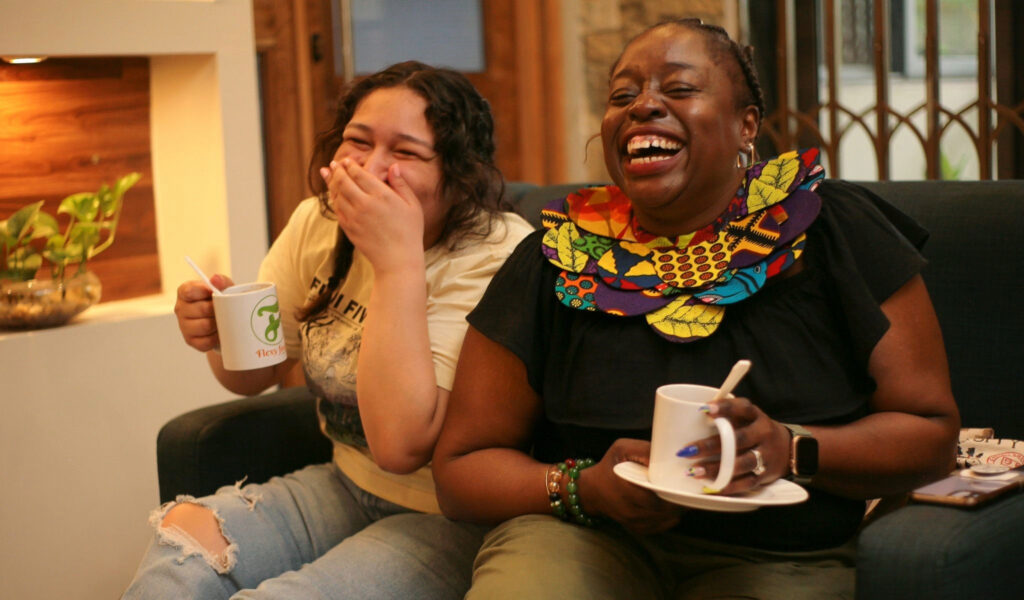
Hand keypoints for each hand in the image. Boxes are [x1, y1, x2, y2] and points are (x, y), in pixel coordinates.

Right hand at [174, 274, 233, 351]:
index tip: (215, 293)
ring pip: (205, 326)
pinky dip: (216, 338)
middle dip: (217, 310)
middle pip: (202, 310)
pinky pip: (206, 341)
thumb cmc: (222, 301)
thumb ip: (221, 281)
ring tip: (222, 321)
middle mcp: (180, 308)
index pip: (189, 291)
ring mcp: (183, 326)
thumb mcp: (225, 288)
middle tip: (224, 310)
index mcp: (185, 292)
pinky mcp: (190, 340)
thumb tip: (215, 279)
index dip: (205, 292)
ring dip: (218, 324)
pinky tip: (218, 332)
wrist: (226, 321)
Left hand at [320, 158, 424, 274]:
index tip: (347, 160)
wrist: (398, 260)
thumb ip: (401, 184)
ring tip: (327, 173)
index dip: (351, 166)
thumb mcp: (413, 205)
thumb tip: (393, 166)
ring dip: (331, 182)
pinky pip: (337, 209)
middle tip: (334, 164)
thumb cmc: (409, 232)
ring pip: (337, 194)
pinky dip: (333, 198)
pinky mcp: (348, 228)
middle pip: (344, 181)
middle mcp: (365, 204)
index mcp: (381, 195)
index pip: (360, 174)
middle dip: (337, 170)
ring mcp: (354, 217)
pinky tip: (332, 193)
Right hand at [578, 439, 683, 533]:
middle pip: (664, 511)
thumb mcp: (622, 449)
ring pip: (665, 520)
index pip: (657, 498)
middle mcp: (629, 511)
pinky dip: (670, 518)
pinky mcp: (637, 529)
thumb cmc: (609, 467)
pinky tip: (673, 507)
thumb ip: (643, 451)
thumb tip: (667, 457)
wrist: (592, 490)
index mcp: (625, 490)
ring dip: (677, 510)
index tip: (683, 483)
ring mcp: (634, 522)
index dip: (673, 492)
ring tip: (683, 497)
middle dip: (678, 501)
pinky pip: (661, 526)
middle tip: (688, 489)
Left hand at [681, 397, 790, 493]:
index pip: (742, 408)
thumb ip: (726, 415)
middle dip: (711, 446)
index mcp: (756, 416)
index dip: (724, 408)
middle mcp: (763, 434)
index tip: (704, 409)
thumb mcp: (746, 417)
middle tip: (686, 450)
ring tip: (694, 472)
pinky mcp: (765, 475)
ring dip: (717, 469)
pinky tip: (710, 487)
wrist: (789, 449)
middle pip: (738, 439)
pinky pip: (747, 482)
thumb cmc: (755, 430)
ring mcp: (766, 455)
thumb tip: (694, 412)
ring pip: (742, 463)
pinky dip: (728, 486)